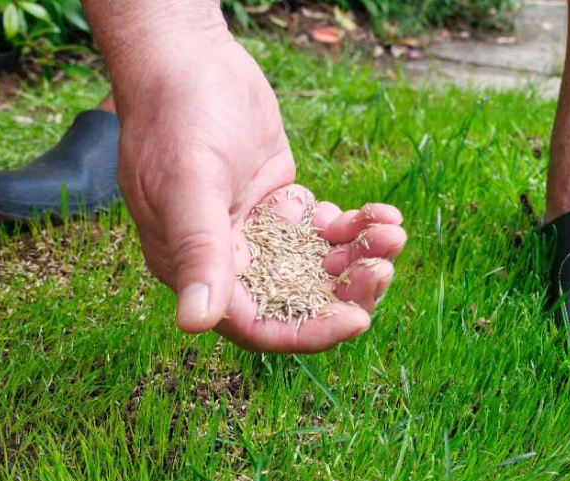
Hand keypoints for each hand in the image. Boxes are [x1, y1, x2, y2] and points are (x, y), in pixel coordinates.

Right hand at [110, 38, 405, 351]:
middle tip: (383, 267)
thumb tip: (193, 324)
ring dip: (359, 255)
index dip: (308, 332)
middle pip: (298, 301)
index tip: (356, 320)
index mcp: (198, 268)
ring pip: (318, 266)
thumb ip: (198, 253)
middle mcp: (230, 258)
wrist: (189, 58)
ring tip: (392, 232)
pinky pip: (325, 230)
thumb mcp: (188, 185)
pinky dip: (355, 226)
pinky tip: (382, 214)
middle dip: (345, 291)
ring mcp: (259, 231)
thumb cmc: (177, 118)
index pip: (259, 325)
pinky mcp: (282, 203)